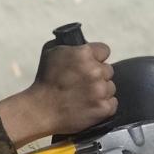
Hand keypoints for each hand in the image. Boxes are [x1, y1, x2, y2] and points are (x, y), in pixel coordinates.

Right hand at [0, 42, 115, 142]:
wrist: (41, 110)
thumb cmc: (44, 82)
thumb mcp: (50, 53)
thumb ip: (69, 45)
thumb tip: (80, 43)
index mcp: (84, 54)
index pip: (104, 50)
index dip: (96, 57)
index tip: (88, 63)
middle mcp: (95, 71)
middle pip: (108, 69)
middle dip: (97, 74)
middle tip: (81, 82)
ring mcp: (101, 90)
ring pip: (110, 86)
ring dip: (100, 90)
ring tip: (82, 95)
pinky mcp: (104, 108)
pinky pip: (112, 103)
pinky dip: (102, 104)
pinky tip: (88, 105)